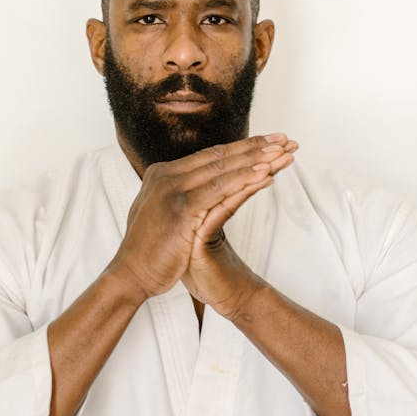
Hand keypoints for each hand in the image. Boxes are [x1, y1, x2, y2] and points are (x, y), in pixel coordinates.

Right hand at [109, 134, 295, 301]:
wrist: (131, 276)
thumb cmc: (150, 252)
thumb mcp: (163, 215)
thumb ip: (178, 198)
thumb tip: (195, 190)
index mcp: (163, 175)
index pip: (209, 156)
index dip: (241, 148)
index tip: (268, 142)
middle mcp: (166, 176)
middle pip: (218, 156)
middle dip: (255, 146)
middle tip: (285, 138)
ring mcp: (171, 191)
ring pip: (222, 169)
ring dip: (256, 159)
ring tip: (283, 151)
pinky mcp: (181, 210)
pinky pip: (219, 191)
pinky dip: (244, 180)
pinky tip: (266, 174)